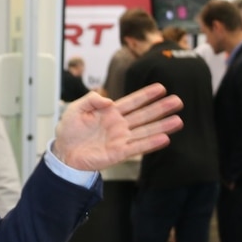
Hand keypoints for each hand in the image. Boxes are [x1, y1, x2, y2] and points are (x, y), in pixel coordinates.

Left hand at [52, 83, 182, 170]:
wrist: (63, 153)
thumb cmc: (69, 131)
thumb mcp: (76, 109)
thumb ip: (91, 100)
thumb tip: (108, 100)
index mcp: (110, 113)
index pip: (132, 102)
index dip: (146, 95)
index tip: (161, 88)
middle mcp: (119, 125)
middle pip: (144, 115)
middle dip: (161, 108)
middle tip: (178, 101)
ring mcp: (120, 139)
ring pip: (145, 131)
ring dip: (162, 126)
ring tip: (178, 121)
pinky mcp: (118, 153)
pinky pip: (137, 148)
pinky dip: (150, 144)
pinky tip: (164, 139)